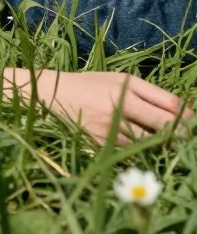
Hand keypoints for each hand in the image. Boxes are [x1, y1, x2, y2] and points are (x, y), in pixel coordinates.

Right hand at [33, 68, 192, 146]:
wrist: (51, 97)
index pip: (171, 110)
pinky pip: (132, 153)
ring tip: (158, 139)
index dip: (188, 119)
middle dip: (181, 135)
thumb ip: (152, 94)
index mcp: (126, 90)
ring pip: (151, 145)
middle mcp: (120, 110)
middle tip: (183, 136)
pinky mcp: (102, 146)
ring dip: (160, 145)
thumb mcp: (120, 80)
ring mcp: (111, 131)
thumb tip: (185, 110)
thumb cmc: (90, 85)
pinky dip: (140, 151)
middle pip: (166, 130)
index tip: (191, 123)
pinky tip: (137, 144)